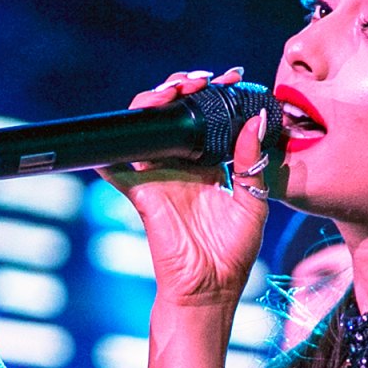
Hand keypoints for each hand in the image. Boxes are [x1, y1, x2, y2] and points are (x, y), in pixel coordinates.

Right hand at [100, 67, 271, 307]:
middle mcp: (182, 165)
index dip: (215, 95)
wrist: (208, 289)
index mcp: (209, 165)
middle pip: (173, 114)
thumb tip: (255, 121)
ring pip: (147, 127)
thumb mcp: (253, 203)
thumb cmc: (232, 253)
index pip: (208, 119)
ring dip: (154, 102)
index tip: (231, 78)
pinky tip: (127, 131)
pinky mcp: (141, 192)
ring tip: (173, 92)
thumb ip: (251, 163)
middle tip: (199, 81)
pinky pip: (117, 167)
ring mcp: (158, 176)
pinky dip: (112, 150)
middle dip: (182, 88)